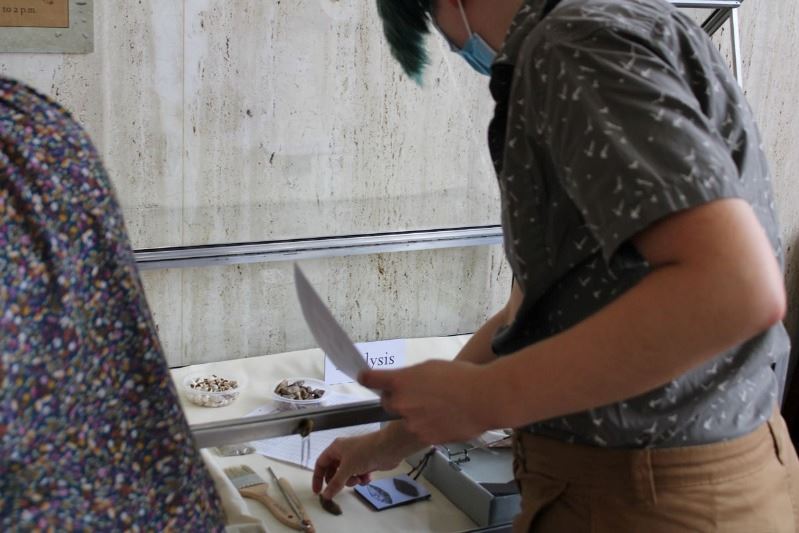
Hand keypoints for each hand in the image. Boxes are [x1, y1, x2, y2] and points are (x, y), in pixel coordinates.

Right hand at [312, 431, 400, 499]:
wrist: (388, 447)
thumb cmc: (364, 453)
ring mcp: (356, 458)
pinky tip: (367, 477)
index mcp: (336, 448)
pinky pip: (358, 475)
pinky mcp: (366, 463)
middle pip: (334, 471)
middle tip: (341, 487)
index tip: (318, 492)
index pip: (321, 463)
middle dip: (338, 480)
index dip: (317, 477)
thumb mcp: (347, 468)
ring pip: (346, 475)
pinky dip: (361, 478)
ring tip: (358, 479)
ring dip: (351, 480)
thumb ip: (335, 483)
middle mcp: (344, 452)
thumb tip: (325, 496)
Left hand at [359, 360, 494, 444]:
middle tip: (419, 394)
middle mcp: (401, 403)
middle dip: (398, 398)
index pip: (369, 379)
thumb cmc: (461, 377)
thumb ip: (410, 376)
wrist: (485, 398)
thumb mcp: (430, 367)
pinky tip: (445, 417)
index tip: (365, 378)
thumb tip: (402, 383)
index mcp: (400, 381)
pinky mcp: (424, 437)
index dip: (366, 378)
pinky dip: (428, 425)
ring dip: (415, 413)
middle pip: (387, 402)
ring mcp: (412, 423)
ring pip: (405, 418)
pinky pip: (420, 430)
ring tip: (439, 406)